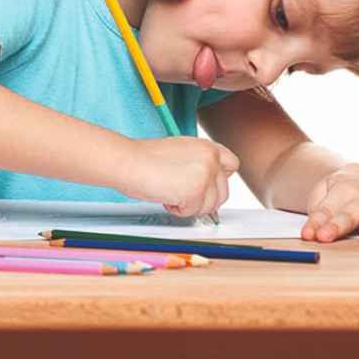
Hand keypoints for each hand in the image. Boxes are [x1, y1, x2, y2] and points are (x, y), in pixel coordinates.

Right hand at [116, 136, 239, 217]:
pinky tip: (165, 196)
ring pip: (210, 206)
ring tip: (170, 191)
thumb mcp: (179, 152)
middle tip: (181, 193)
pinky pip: (193, 212)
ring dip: (190, 205)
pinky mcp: (197, 190)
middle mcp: (210, 157)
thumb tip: (205, 184)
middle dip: (204, 199)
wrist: (127, 161)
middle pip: (223, 192)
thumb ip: (198, 164)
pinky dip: (178, 210)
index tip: (205, 186)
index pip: (231, 165)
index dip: (217, 180)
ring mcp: (206, 173)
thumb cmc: (143, 158)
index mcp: (206, 145)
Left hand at [300, 163, 358, 242]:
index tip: (308, 235)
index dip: (316, 223)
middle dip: (338, 225)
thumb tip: (310, 236)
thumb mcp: (323, 197)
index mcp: (343, 190)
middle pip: (351, 213)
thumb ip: (317, 216)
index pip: (327, 210)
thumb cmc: (340, 193)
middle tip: (324, 237)